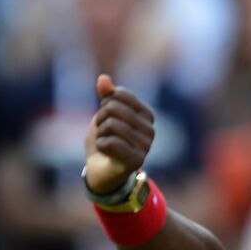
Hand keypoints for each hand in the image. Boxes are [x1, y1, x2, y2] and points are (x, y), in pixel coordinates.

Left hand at [84, 74, 155, 194]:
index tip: (106, 116)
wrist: (102, 170)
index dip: (105, 103)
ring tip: (105, 141)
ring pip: (111, 125)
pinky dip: (100, 146)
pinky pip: (109, 142)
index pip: (120, 94)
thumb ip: (106, 96)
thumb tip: (103, 79)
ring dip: (100, 133)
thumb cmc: (107, 138)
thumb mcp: (104, 114)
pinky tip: (105, 152)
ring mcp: (145, 146)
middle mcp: (151, 129)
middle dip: (100, 118)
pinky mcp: (136, 161)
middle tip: (102, 131)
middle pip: (113, 108)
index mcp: (147, 114)